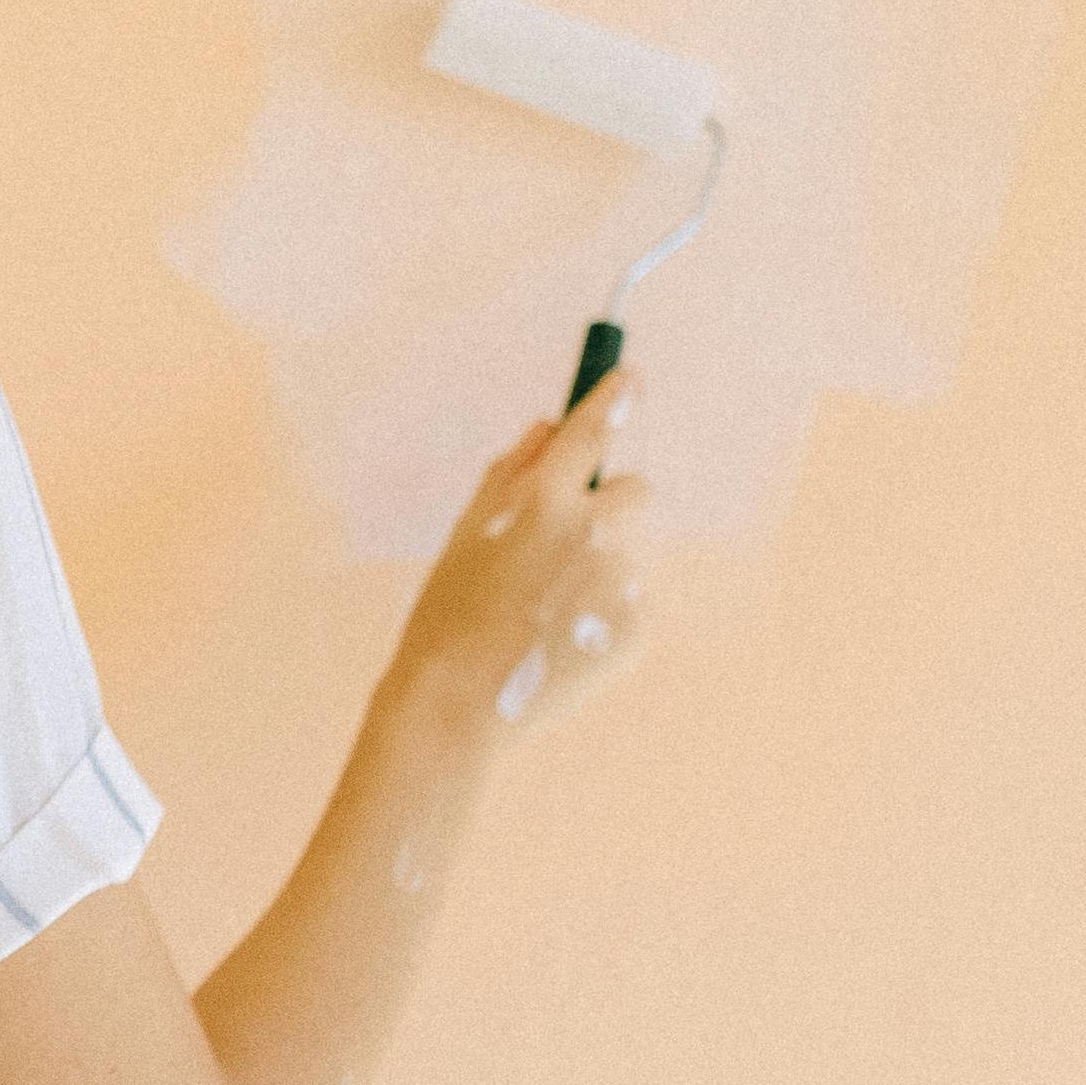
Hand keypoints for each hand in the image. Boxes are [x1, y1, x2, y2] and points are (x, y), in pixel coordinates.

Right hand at [398, 369, 653, 729]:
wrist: (457, 704)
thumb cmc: (448, 613)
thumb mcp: (465, 531)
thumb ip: (512, 471)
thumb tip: (549, 428)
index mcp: (542, 499)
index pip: (591, 430)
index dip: (613, 397)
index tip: (630, 379)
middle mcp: (592, 530)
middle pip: (634, 490)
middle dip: (608, 508)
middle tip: (561, 548)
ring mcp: (621, 580)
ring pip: (628, 552)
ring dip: (601, 568)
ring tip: (547, 613)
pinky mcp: (637, 626)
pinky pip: (633, 602)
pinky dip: (606, 615)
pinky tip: (562, 641)